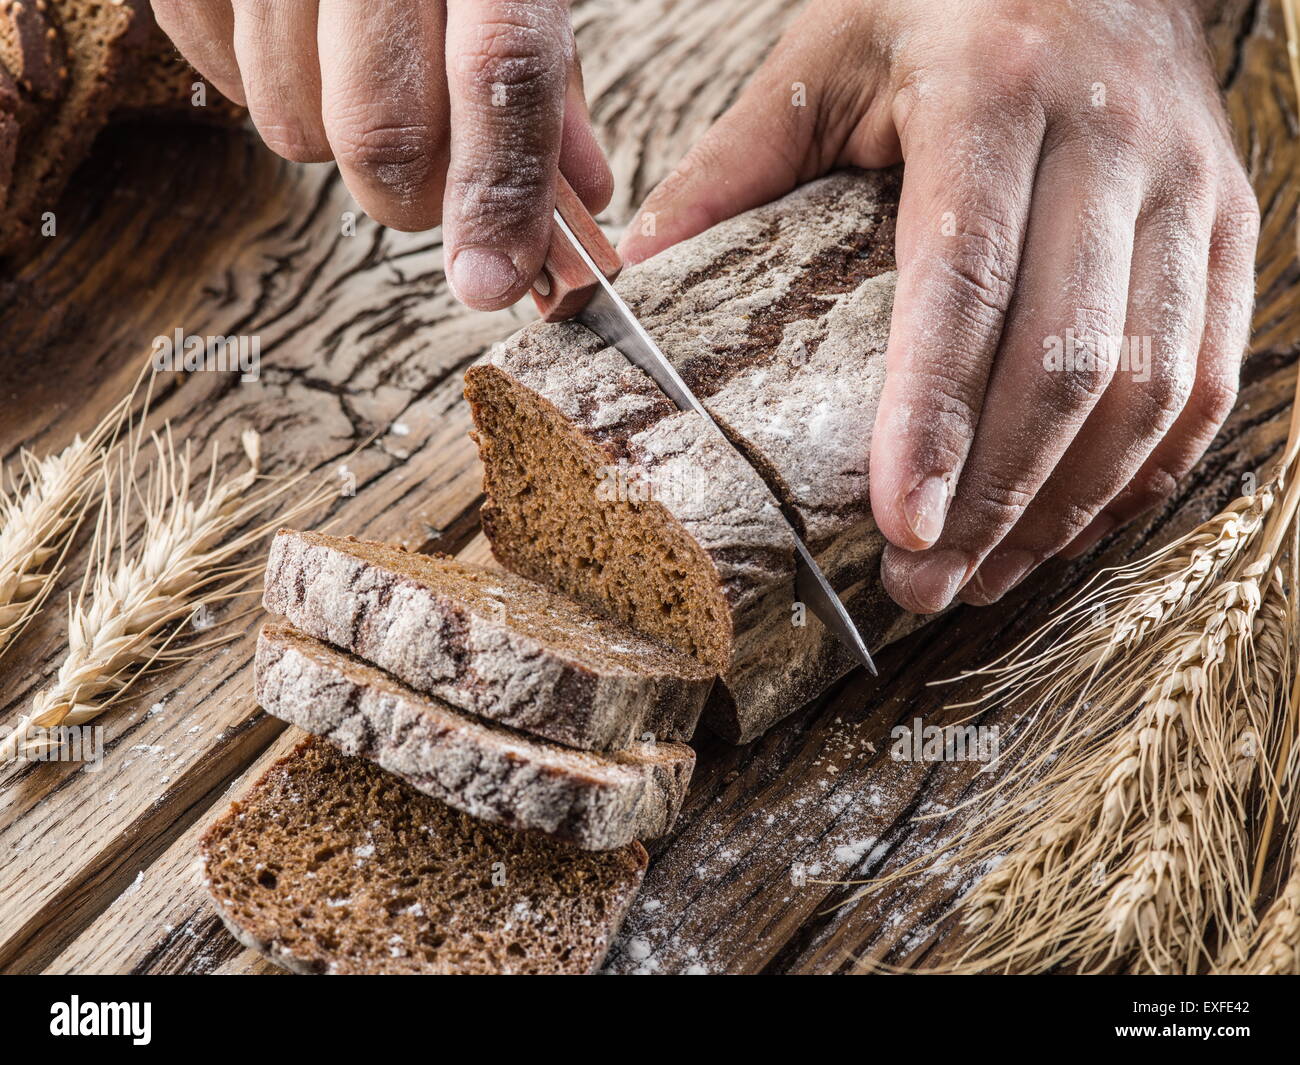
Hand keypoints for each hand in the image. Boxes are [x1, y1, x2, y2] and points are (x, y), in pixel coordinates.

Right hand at [151, 0, 611, 309]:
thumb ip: (552, 84)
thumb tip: (578, 204)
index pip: (503, 74)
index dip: (498, 194)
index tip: (492, 283)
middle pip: (379, 132)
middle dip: (412, 195)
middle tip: (432, 184)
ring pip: (289, 125)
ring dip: (332, 137)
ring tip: (358, 73)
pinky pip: (212, 74)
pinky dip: (257, 83)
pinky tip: (296, 39)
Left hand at [620, 0, 1256, 613]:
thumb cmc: (939, 3)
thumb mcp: (822, 61)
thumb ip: (733, 170)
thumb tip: (634, 282)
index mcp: (994, 95)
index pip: (965, 285)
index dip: (933, 419)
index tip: (900, 527)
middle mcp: (1111, 140)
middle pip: (1070, 359)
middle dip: (998, 496)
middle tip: (925, 587)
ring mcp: (1188, 185)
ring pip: (1156, 383)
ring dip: (1069, 503)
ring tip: (987, 576)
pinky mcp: (1229, 224)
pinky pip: (1211, 373)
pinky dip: (1144, 469)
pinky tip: (1072, 523)